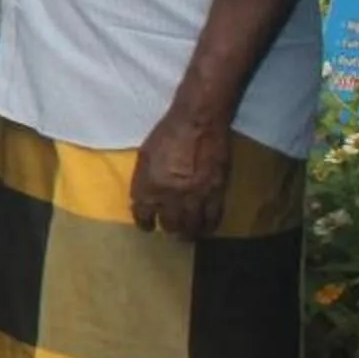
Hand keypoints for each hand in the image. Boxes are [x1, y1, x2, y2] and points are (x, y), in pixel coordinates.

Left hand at [130, 105, 231, 237]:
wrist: (198, 123)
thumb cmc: (167, 134)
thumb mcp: (144, 155)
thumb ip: (143, 179)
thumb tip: (142, 197)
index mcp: (148, 186)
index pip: (143, 214)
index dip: (144, 222)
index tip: (147, 226)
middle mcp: (170, 196)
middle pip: (169, 224)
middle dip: (169, 228)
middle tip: (171, 229)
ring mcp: (194, 197)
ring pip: (191, 227)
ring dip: (188, 233)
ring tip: (186, 234)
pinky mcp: (216, 194)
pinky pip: (212, 219)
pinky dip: (208, 227)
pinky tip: (205, 228)